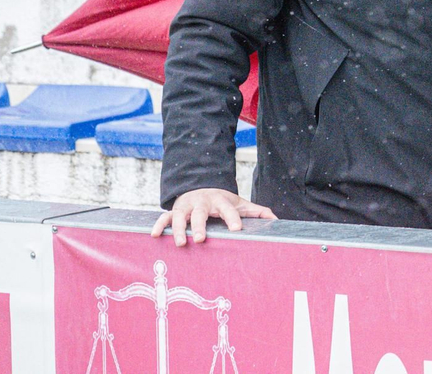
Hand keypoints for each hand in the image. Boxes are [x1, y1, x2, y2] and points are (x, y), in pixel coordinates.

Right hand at [151, 189, 274, 246]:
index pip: (228, 209)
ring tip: (179, 243)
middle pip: (201, 213)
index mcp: (221, 201)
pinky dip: (158, 225)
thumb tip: (277, 219)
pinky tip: (154, 235)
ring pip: (180, 216)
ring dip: (178, 229)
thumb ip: (257, 212)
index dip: (232, 218)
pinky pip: (164, 217)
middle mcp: (202, 203)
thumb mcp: (240, 204)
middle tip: (201, 239)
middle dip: (200, 225)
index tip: (237, 229)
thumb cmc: (223, 202)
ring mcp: (186, 206)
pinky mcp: (173, 211)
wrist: (201, 187)